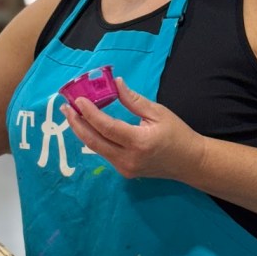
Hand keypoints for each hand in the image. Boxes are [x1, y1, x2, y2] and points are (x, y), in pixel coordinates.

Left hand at [60, 77, 205, 181]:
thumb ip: (133, 100)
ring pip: (96, 148)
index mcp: (139, 142)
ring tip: (73, 115)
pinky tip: (88, 127)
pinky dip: (95, 138)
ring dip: (83, 131)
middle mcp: (128, 159)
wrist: (190, 162)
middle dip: (76, 124)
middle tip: (66, 107)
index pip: (106, 127)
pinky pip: (105, 153)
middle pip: (94, 141)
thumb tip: (116, 83)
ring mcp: (125, 168)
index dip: (90, 113)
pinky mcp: (125, 172)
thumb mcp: (158, 113)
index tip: (78, 100)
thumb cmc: (178, 134)